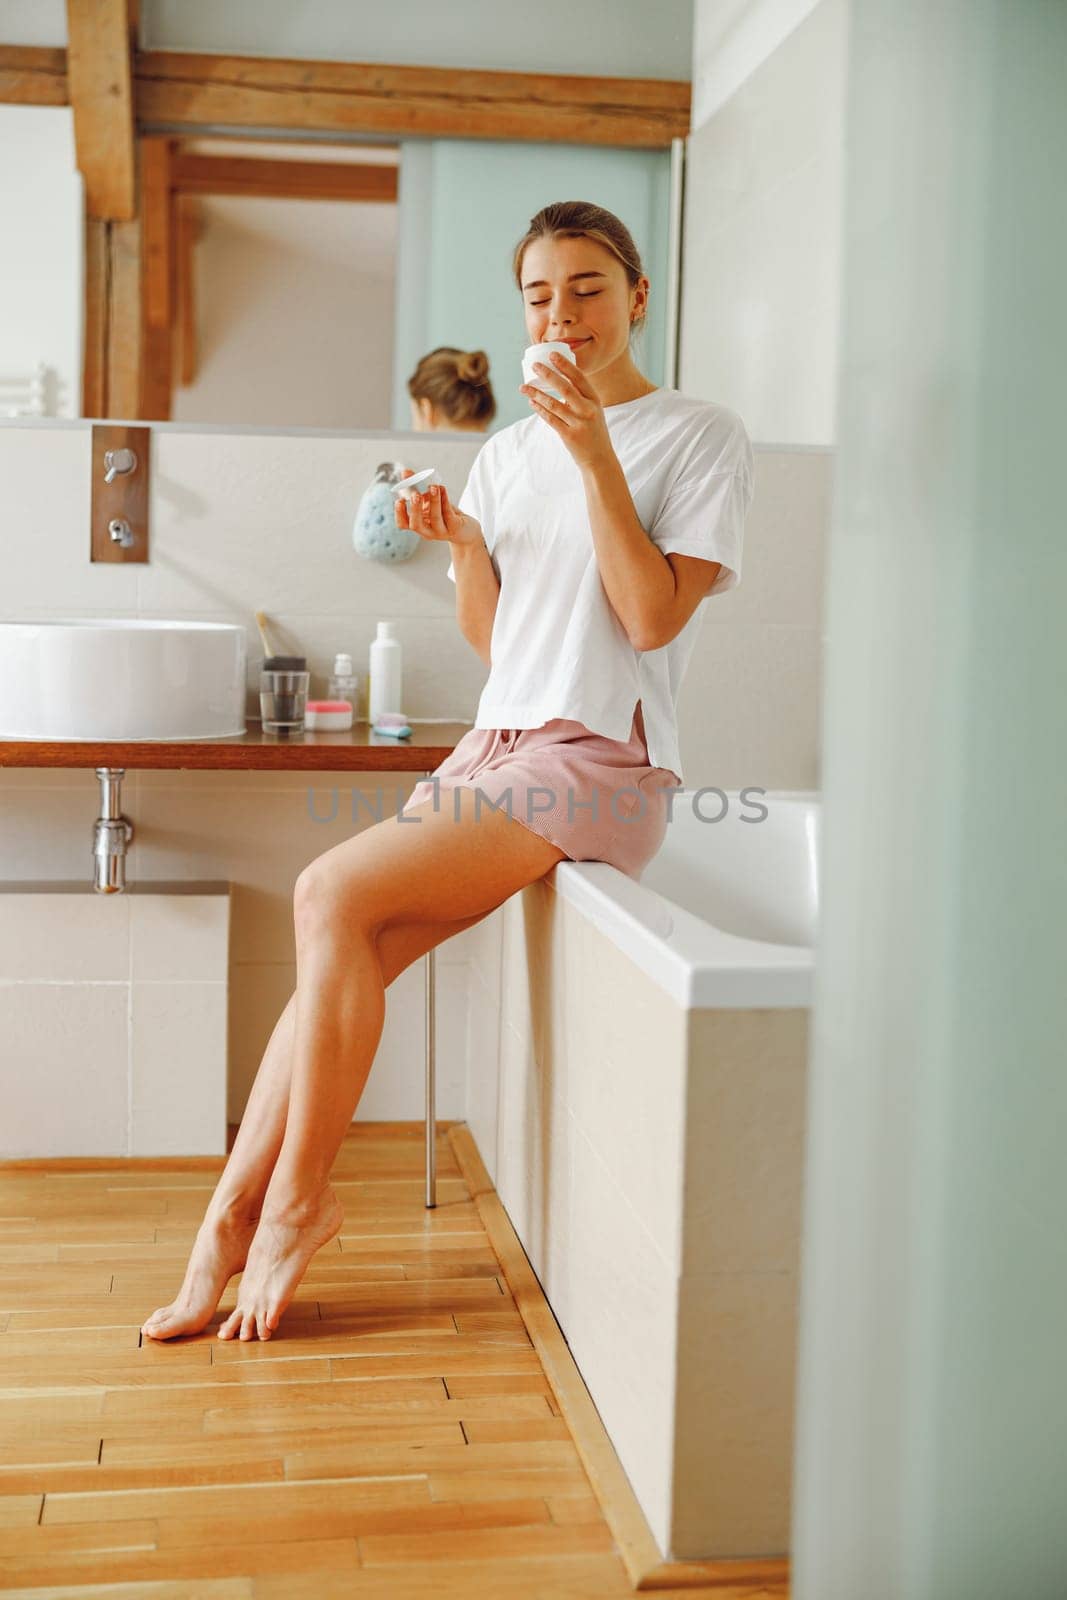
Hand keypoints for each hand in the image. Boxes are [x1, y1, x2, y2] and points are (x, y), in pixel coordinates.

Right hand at [394, 471, 481, 548]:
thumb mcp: (429, 500)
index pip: (403, 524)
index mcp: (418, 524)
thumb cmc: (444, 513)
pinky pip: (448, 514)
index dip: (399, 513)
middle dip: (415, 509)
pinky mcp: (454, 528)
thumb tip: (405, 472)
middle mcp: (427, 531)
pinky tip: (442, 489)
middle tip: (415, 495)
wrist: (466, 529)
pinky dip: (445, 500)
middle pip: (416, 525)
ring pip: (435, 518)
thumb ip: (416, 487)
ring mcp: (441, 531)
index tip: (399, 500)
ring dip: (434, 501)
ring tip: (433, 487)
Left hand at [519, 352, 613, 471]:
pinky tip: (531, 402)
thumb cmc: (594, 432)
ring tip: (523, 387)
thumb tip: (560, 380)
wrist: (599, 459)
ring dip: (536, 394)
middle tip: (534, 366)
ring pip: (554, 404)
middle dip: (548, 375)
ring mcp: (578, 423)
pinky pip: (550, 419)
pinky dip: (539, 410)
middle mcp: (588, 410)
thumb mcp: (594, 411)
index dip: (565, 365)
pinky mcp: (569, 435)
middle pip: (565, 388)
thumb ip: (580, 397)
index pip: (579, 378)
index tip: (552, 354)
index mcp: (594, 400)